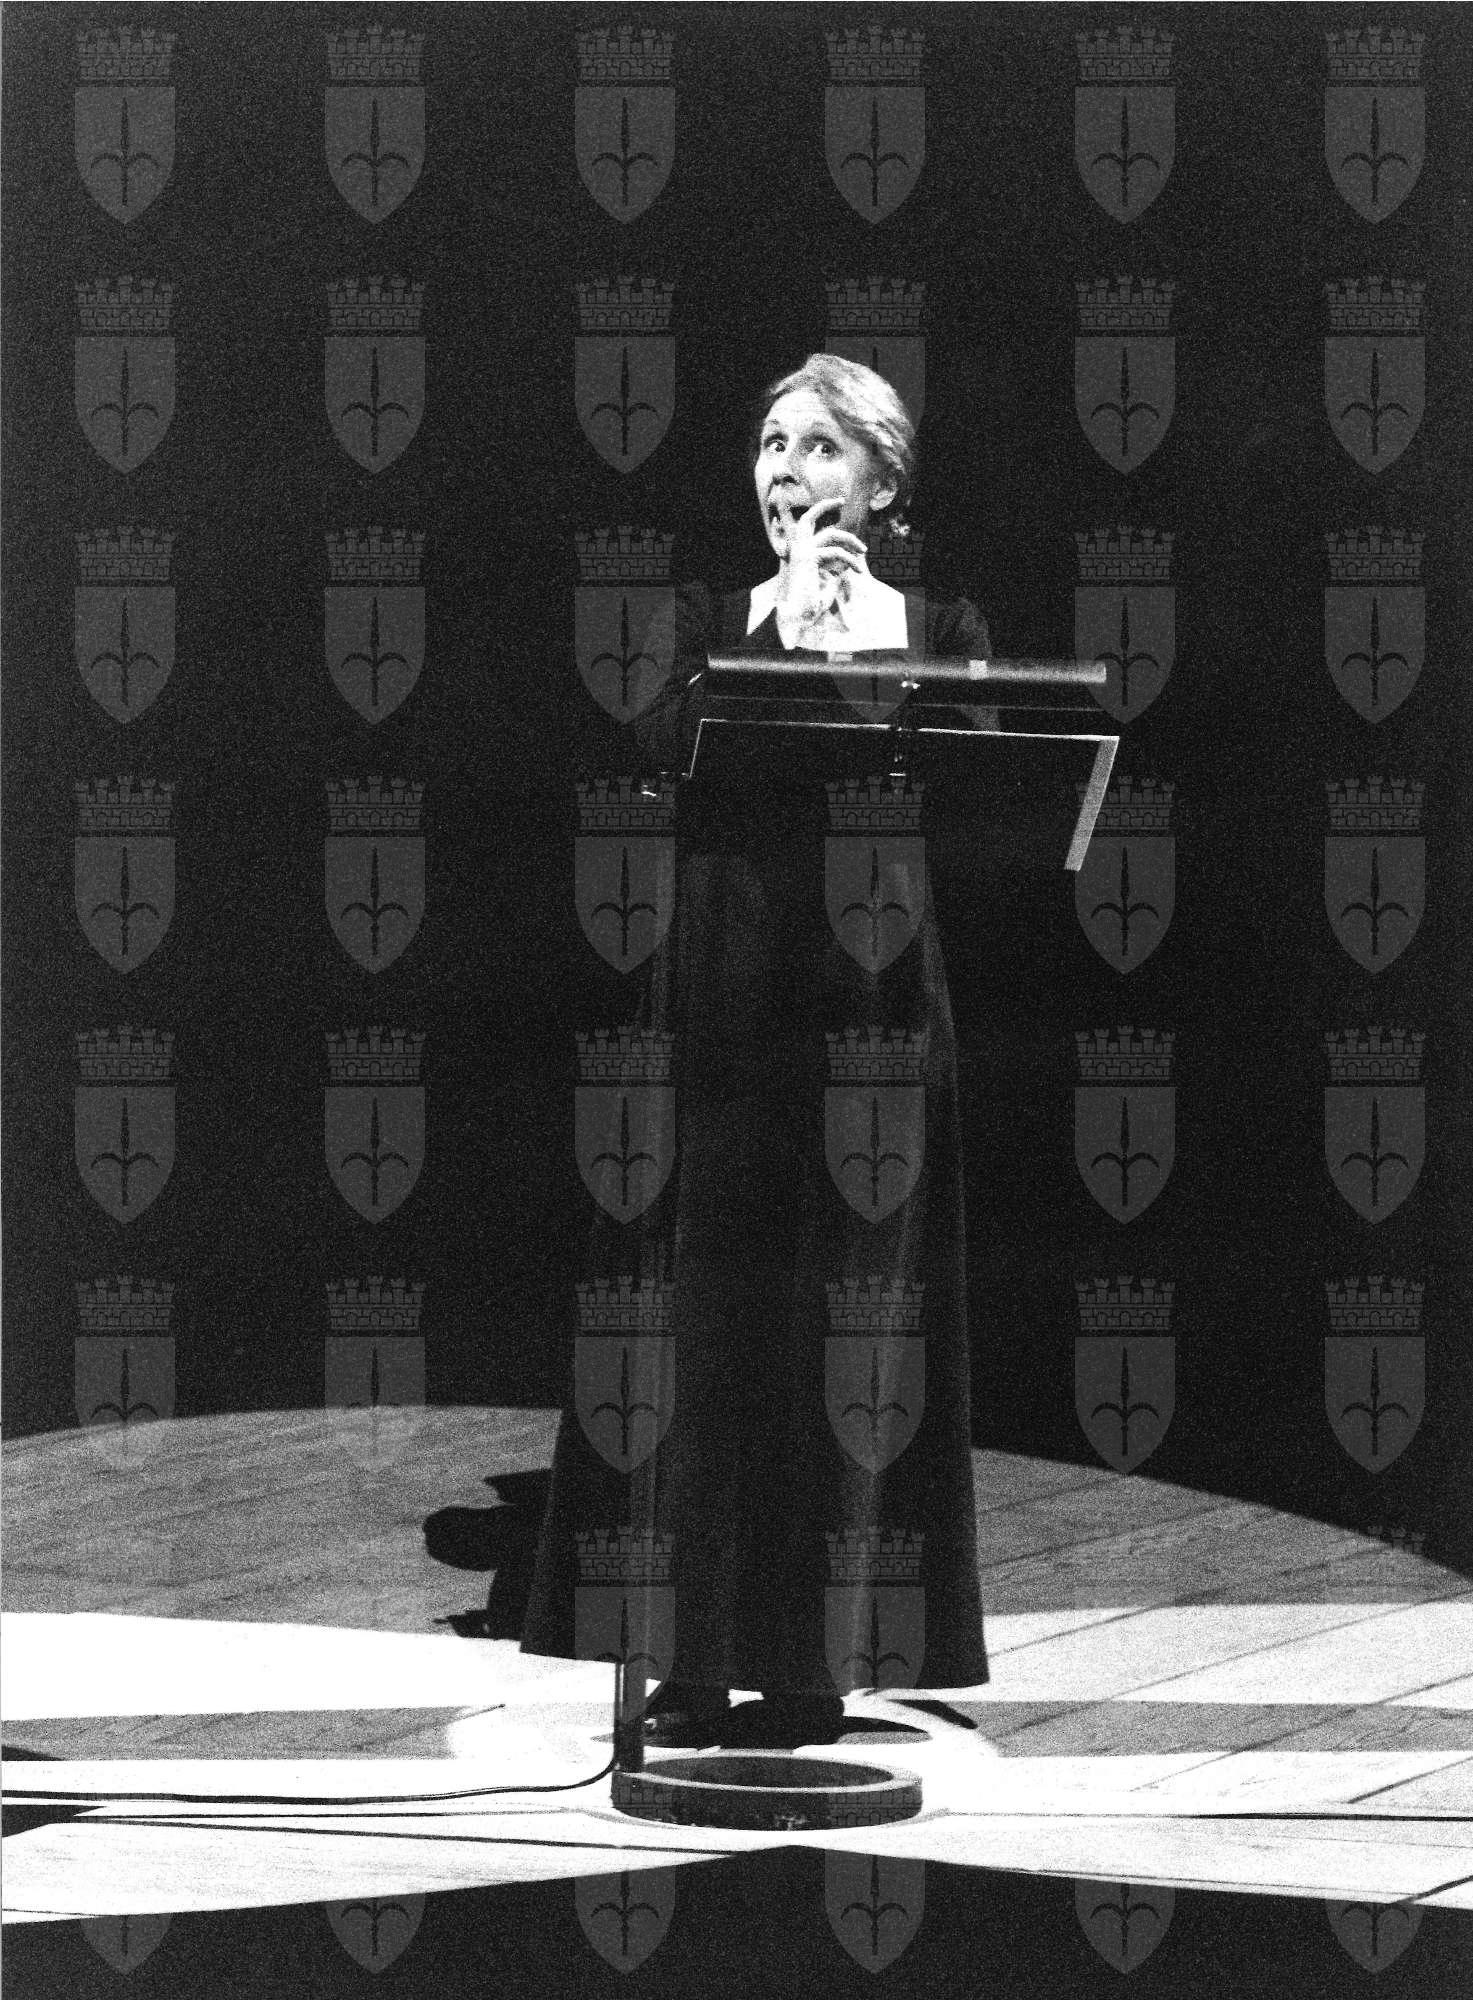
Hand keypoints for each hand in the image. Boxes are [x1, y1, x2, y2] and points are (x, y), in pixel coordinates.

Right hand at [773, 497, 869, 641]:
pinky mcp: (809, 558)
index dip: (819, 513)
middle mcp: (796, 549)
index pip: (806, 527)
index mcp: (796, 554)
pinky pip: (836, 552)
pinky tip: (858, 570)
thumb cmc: (808, 608)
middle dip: (825, 505)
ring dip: (850, 540)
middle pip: (809, 517)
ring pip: (830, 534)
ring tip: (863, 551)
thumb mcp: (824, 588)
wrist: (795, 617)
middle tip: (841, 500)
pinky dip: (850, 560)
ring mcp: (801, 552)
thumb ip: (831, 576)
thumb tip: (842, 570)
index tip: (835, 506)